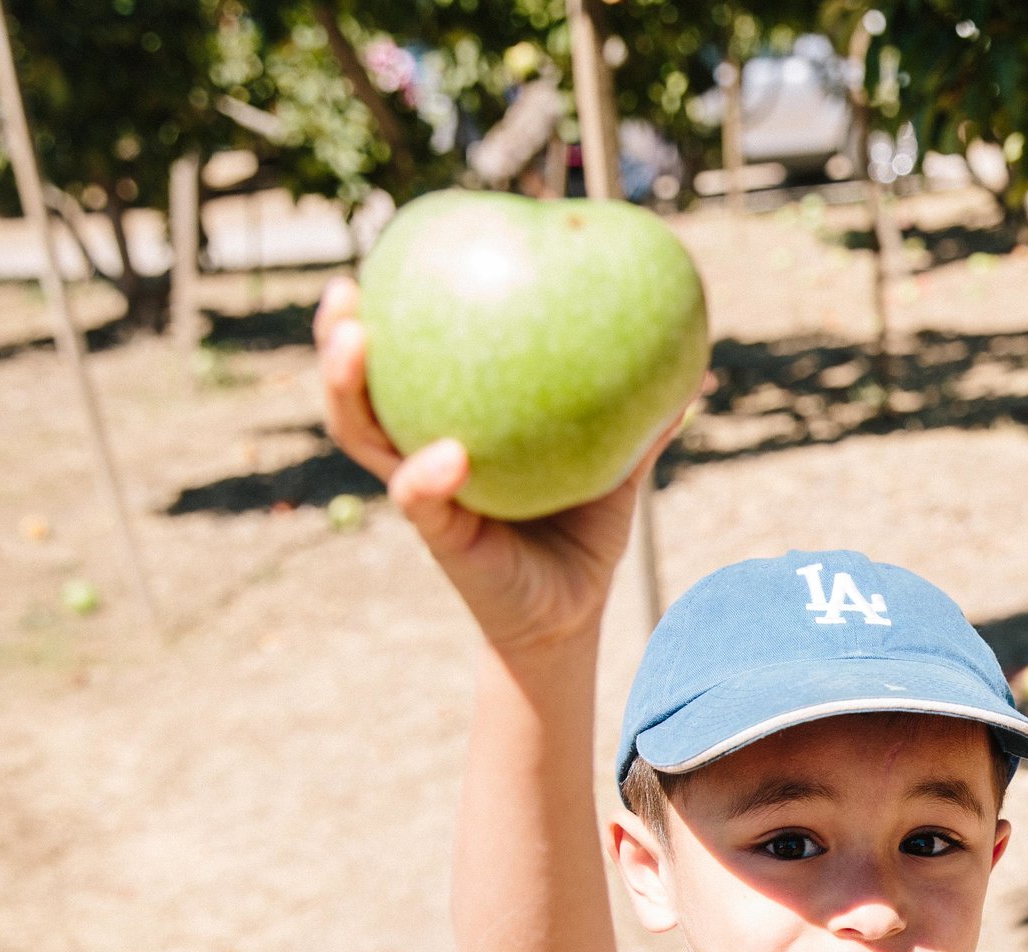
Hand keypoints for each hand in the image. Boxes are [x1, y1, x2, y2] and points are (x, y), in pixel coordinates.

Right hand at [314, 277, 681, 654]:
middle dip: (336, 338)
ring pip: (364, 439)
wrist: (572, 612)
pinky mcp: (442, 539)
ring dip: (347, 389)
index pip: (400, 365)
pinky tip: (447, 453)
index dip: (377, 317)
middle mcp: (421, 458)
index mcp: (448, 428)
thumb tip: (691, 367)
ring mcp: (425, 498)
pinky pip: (421, 500)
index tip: (379, 263)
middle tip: (344, 291)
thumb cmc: (582, 534)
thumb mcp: (613, 468)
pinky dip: (427, 475)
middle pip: (356, 391)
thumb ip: (638, 420)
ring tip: (353, 341)